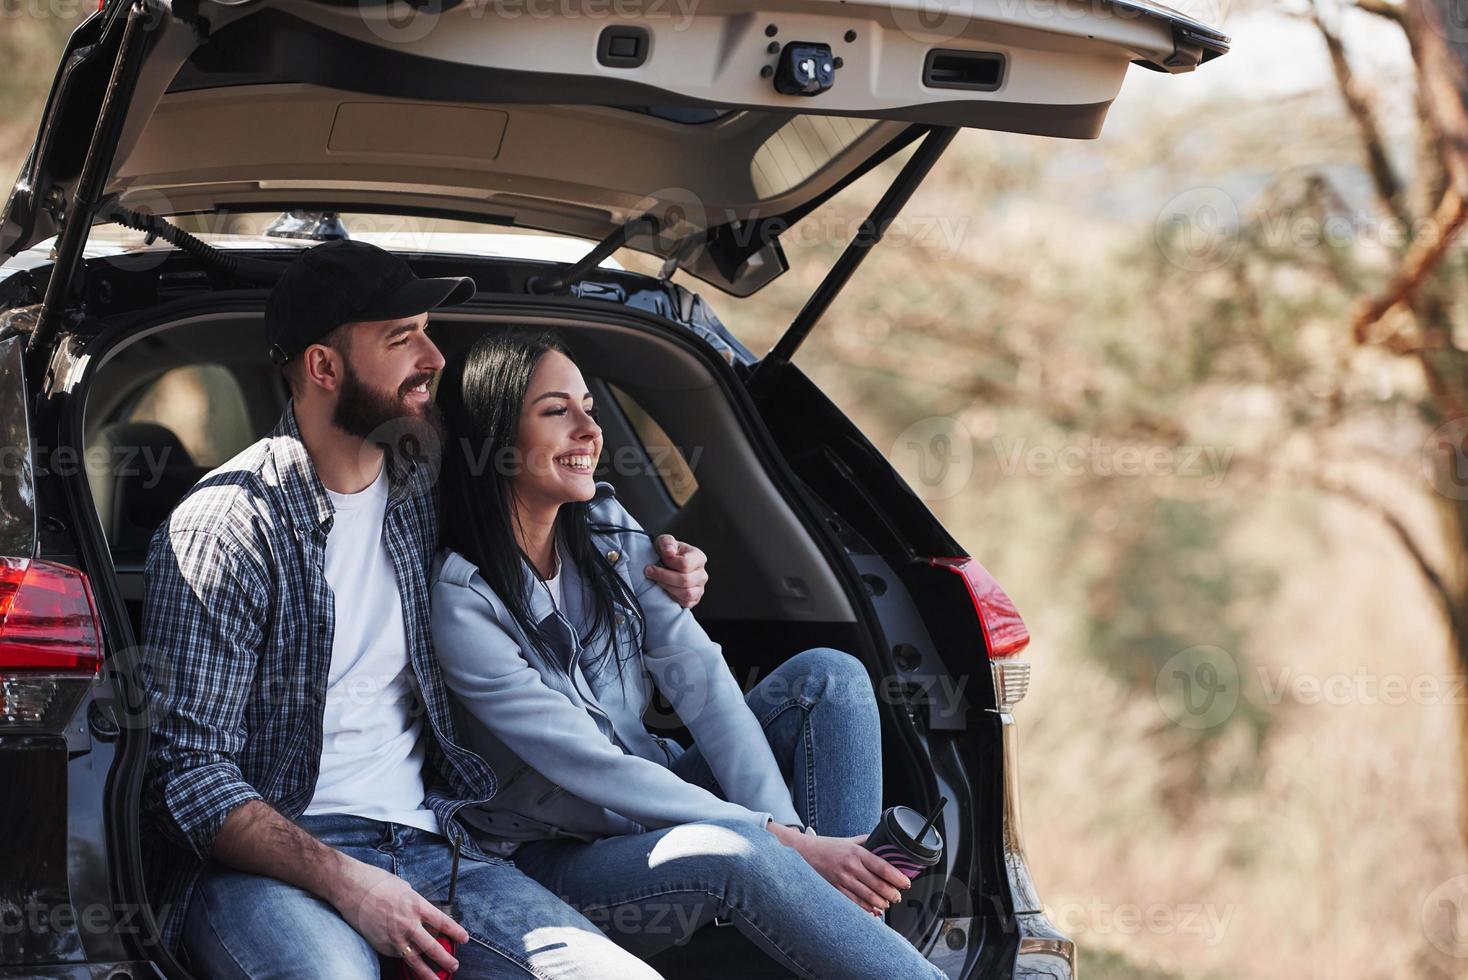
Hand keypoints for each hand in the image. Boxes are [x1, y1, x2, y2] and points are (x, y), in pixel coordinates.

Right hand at [329, 857, 467, 977]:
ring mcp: (393, 937)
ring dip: (427, 972)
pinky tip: (409, 962)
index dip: (456, 932)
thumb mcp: (405, 889)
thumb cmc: (378, 883)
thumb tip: (424, 916)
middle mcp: (407, 923)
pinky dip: (404, 959)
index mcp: (416, 905)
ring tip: (436, 979)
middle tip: (453, 965)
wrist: (351, 888)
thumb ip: (416, 904)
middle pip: (432, 947)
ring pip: (414, 960)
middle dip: (445, 959)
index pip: (443, 922)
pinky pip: (397, 955)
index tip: (464, 939)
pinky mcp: (381, 945)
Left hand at [644, 534, 708, 607]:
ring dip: (667, 587)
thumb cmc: (666, 553)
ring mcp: (699, 589)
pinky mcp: (693, 600)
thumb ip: (667, 542)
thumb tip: (669, 552)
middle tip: (649, 572)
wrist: (665, 565)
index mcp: (698, 558)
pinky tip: (663, 589)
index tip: (656, 560)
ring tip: (656, 581)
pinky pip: (685, 603)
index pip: (685, 564)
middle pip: (685, 580)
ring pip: (686, 593)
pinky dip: (672, 597)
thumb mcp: (665, 542)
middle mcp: (702, 574)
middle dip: (664, 577)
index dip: (668, 563)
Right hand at [770, 825, 910, 913]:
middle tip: (898, 896)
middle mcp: (851, 867)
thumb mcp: (850, 841)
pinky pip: (854, 903)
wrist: (805, 853)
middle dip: (892, 894)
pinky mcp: (836, 890)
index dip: (897, 877)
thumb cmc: (829, 847)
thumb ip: (868, 842)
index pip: (882, 867)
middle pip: (877, 885)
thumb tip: (886, 843)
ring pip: (868, 896)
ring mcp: (843, 880)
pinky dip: (866, 909)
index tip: (906, 883)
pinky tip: (873, 910)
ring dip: (881, 903)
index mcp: (857, 853)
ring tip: (887, 903)